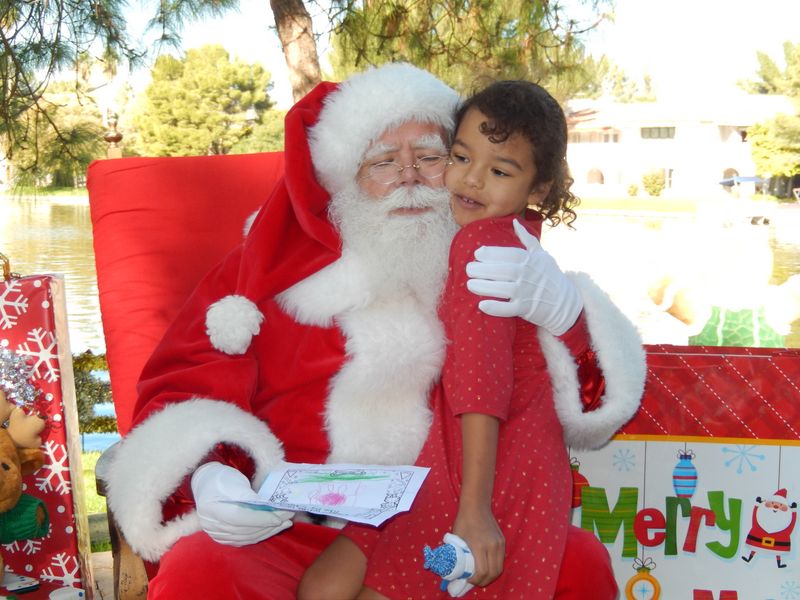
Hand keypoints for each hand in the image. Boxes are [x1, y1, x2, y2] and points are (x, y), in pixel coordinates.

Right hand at [191, 462, 292, 545]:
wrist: (207, 485)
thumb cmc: (222, 479)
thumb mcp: (235, 482)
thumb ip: (250, 496)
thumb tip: (269, 507)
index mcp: (211, 507)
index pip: (239, 517)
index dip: (260, 519)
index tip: (279, 517)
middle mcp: (211, 525)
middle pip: (245, 529)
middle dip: (270, 524)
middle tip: (289, 515)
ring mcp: (216, 534)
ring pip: (246, 537)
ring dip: (268, 531)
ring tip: (285, 522)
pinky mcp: (222, 538)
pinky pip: (244, 540)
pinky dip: (260, 535)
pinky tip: (273, 528)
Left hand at [453, 506, 504, 587]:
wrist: (476, 506)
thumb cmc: (463, 520)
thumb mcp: (457, 538)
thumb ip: (459, 554)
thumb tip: (456, 569)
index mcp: (479, 546)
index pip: (482, 571)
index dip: (476, 580)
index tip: (468, 580)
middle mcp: (492, 546)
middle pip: (493, 573)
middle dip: (485, 581)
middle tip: (475, 582)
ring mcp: (499, 544)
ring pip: (499, 567)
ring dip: (491, 575)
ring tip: (481, 576)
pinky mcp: (503, 541)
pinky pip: (501, 559)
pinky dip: (495, 566)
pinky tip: (487, 566)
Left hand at [466, 219, 581, 335]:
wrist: (565, 301)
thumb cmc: (550, 275)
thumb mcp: (541, 254)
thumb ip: (526, 239)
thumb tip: (515, 222)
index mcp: (529, 260)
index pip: (507, 254)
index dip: (491, 253)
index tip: (477, 253)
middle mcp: (527, 275)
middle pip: (501, 271)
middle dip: (482, 269)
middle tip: (468, 269)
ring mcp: (526, 292)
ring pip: (501, 289)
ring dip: (484, 287)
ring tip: (470, 284)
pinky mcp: (525, 308)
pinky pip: (508, 309)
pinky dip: (495, 307)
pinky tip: (482, 305)